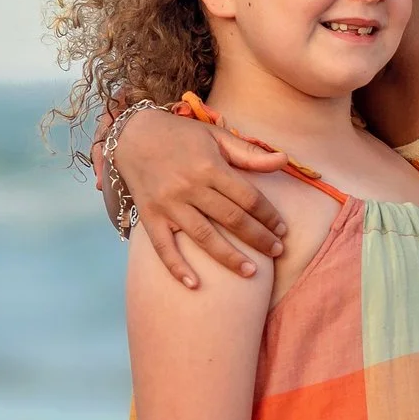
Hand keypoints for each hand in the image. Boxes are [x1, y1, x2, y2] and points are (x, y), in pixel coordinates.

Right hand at [116, 109, 290, 289]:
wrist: (133, 134)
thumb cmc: (181, 136)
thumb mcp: (216, 137)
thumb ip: (250, 153)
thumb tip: (285, 160)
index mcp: (210, 167)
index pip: (248, 197)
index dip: (269, 215)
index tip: (283, 230)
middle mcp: (190, 187)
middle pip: (231, 219)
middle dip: (258, 238)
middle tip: (277, 252)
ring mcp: (168, 204)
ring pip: (204, 237)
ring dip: (229, 257)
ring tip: (251, 273)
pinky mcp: (149, 216)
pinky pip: (163, 247)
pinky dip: (177, 267)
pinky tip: (194, 285)